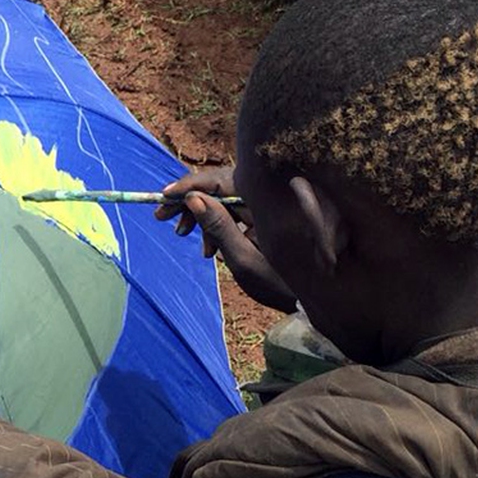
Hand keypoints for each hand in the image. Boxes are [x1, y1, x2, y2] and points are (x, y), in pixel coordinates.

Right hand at [155, 165, 298, 312]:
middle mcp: (267, 195)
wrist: (315, 297)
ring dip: (200, 213)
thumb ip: (219, 227)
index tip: (165, 197)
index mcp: (267, 199)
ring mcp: (266, 204)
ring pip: (224, 197)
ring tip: (181, 234)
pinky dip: (216, 223)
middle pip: (219, 185)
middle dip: (189, 200)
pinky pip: (234, 209)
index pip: (220, 180)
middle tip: (162, 216)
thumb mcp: (244, 258)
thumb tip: (192, 199)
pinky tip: (207, 248)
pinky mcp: (264, 215)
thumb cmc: (281, 283)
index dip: (190, 186)